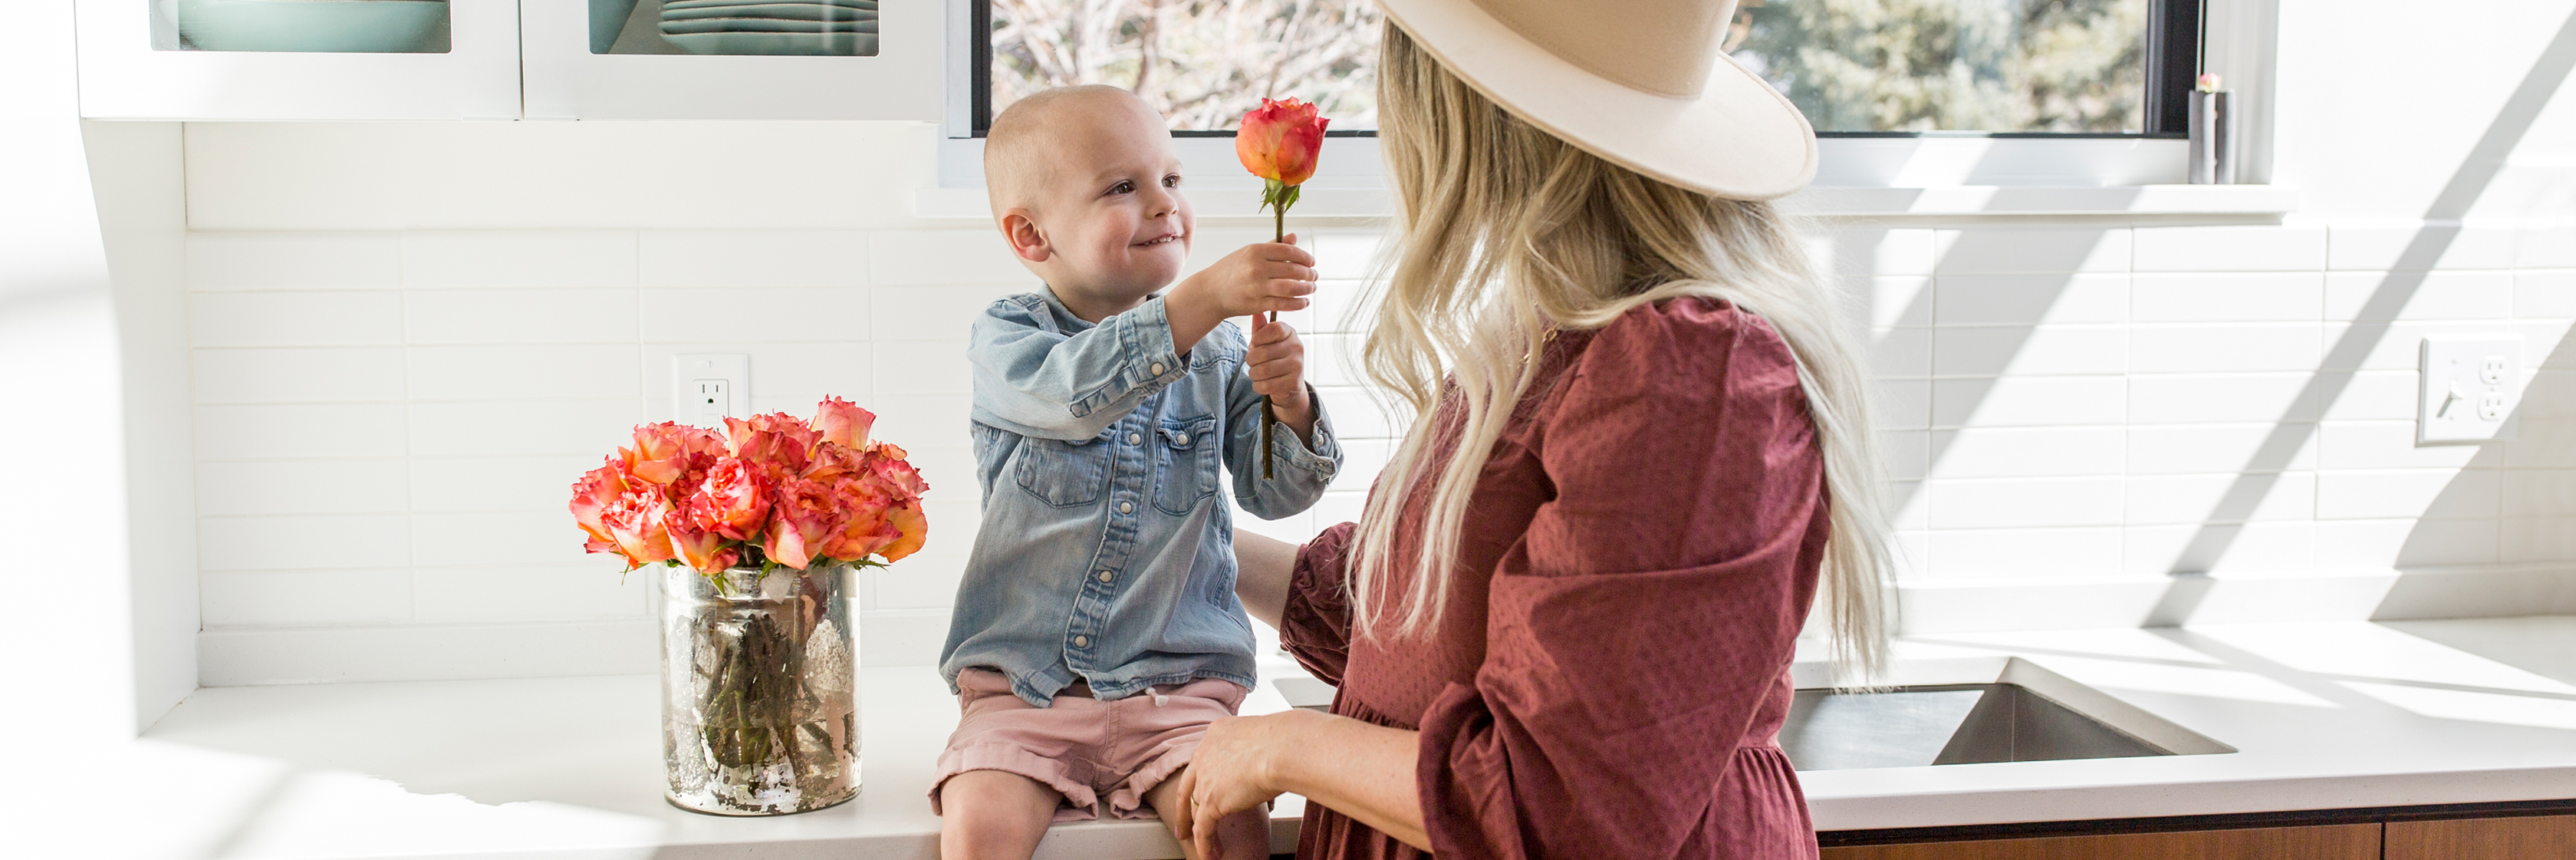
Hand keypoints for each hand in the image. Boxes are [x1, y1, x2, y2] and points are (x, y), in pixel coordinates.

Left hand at [1168, 712, 1302, 857]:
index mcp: (1217, 735)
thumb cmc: (1287, 740)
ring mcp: (1205, 778)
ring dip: (1200, 832)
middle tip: (1183, 827)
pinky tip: (1210, 855)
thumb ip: (1260, 749)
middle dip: (1184, 809)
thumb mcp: (1265, 737)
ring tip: (1207, 847)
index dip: (1200, 778)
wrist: (1283, 748)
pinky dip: (1205, 845)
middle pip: (1189, 786)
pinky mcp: (1211, 801)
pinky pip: (1203, 829)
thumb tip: (1273, 758)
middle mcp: (1204, 754)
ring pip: (1195, 810)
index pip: (1204, 760)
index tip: (1200, 788)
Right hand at [1183, 234, 1316, 318]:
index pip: (1289, 252)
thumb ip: (1274, 246)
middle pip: (1293, 270)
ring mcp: (1257, 287)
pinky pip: (1284, 304)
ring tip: (1311, 288)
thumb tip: (1295, 238)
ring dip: (1306, 289)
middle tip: (1315, 276)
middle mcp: (1257, 267)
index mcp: (1256, 251)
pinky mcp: (1257, 303)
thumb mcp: (1248, 252)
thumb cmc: (1231, 270)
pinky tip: (1303, 302)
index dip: (1305, 257)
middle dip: (1309, 274)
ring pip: (1291, 288)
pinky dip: (1297, 304)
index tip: (1312, 262)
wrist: (1211, 292)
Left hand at [1247, 314, 1311, 415]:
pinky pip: (1266, 385)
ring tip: (1256, 373)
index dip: (1258, 338)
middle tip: (1252, 362)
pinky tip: (1262, 383)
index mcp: (1290, 332)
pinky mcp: (1294, 383)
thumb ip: (1260, 329)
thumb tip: (1256, 312)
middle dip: (1250, 359)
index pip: (1273, 329)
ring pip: (1262, 370)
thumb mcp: (1266, 341)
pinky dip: (1258, 386)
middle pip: (1263, 352)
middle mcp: (1297, 347)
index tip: (1255, 344)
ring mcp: (1297, 365)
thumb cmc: (1273, 357)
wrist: (1288, 383)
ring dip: (1253, 373)